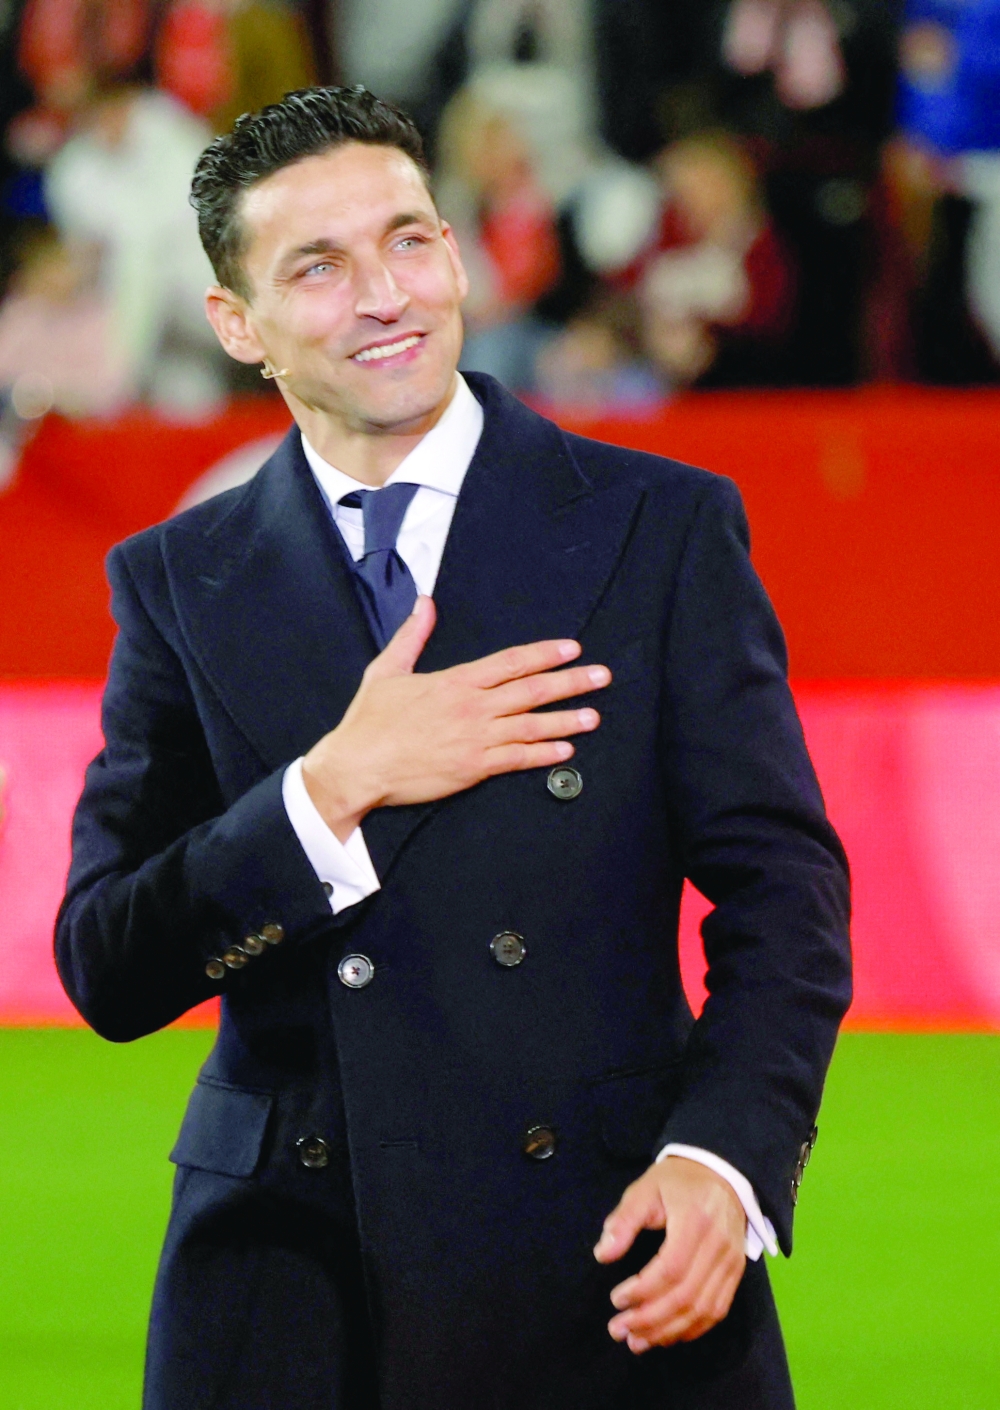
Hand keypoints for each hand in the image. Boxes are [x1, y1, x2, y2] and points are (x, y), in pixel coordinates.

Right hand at [302, 596, 610, 840]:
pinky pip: (517, 759)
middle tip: (602, 676)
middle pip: (532, 690)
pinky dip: (544, 754)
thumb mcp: (388, 670)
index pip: (511, 662)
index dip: (545, 654)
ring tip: (594, 715)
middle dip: (571, 682)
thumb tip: (425, 603)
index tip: (571, 649)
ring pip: (532, 725)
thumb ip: (412, 636)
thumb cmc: (370, 721)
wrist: (357, 766)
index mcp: (455, 681)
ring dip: (567, 719)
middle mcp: (472, 707)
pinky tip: (567, 751)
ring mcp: (476, 739)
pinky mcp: (473, 768)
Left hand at [594, 1156, 746, 1352]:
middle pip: (686, 1296)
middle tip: (618, 1329)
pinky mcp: (736, 1273)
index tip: (616, 1299)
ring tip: (637, 1341)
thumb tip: (603, 1255)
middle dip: (650, 1320)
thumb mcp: (645, 1189)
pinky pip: (717, 1311)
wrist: (722, 1173)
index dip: (642, 1291)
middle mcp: (719, 1246)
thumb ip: (624, 1220)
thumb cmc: (677, 1181)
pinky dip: (691, 1329)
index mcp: (695, 1221)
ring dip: (668, 1332)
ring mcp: (731, 1262)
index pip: (671, 1268)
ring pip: (703, 1310)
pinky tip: (666, 1335)